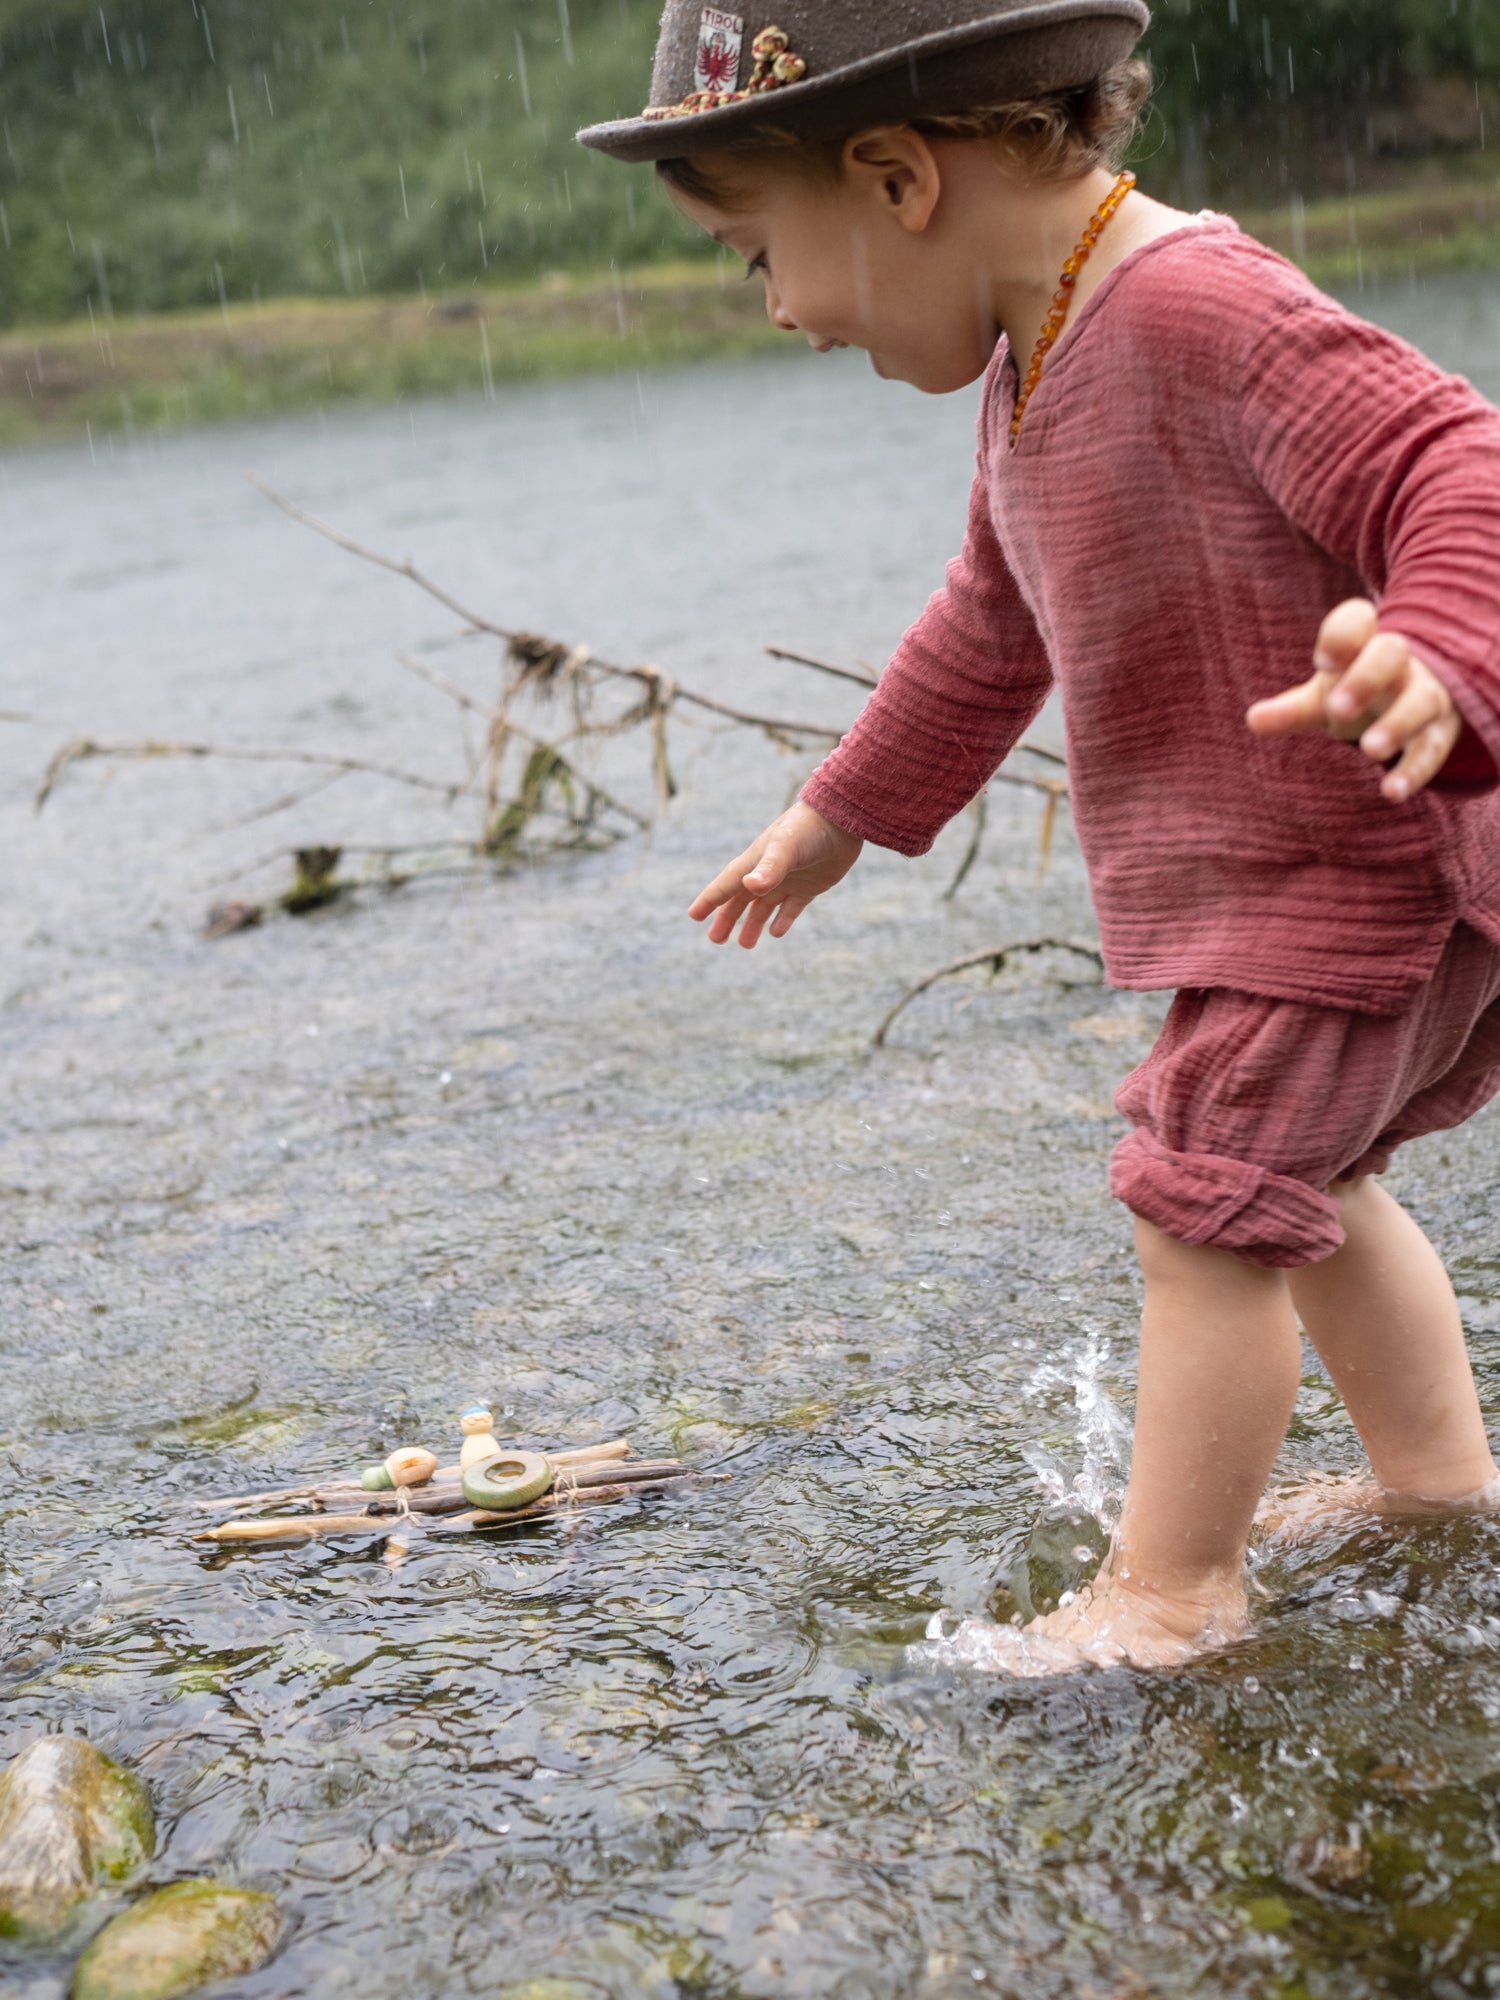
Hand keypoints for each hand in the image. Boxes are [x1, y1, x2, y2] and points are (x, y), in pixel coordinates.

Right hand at [688, 801, 862, 946]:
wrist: (841, 819)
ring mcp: (788, 880)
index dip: (710, 900)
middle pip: (741, 899)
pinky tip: (776, 933)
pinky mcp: (809, 887)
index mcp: (755, 862)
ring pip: (763, 907)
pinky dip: (782, 920)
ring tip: (745, 944)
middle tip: (716, 940)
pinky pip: (791, 908)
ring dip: (753, 924)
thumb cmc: (808, 829)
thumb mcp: (786, 848)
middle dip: (727, 919)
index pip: (726, 885)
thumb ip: (769, 868)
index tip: (694, 915)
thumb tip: (750, 888)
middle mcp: (767, 872)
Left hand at [1245, 597, 1460, 801]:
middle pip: (1390, 654)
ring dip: (1397, 724)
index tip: (1323, 661)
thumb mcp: (1322, 697)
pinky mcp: (1441, 731)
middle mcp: (1399, 664)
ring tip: (1371, 750)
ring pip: (1420, 701)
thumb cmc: (1357, 691)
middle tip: (1337, 709)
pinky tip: (1392, 792)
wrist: (1418, 697)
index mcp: (1364, 643)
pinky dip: (1414, 770)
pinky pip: (1433, 748)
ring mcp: (1425, 694)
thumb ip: (1290, 709)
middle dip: (1366, 679)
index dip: (1341, 636)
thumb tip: (1253, 720)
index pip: (1356, 620)